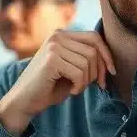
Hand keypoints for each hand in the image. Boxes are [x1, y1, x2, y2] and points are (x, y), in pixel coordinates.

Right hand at [0, 30, 115, 134]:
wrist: (24, 101)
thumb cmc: (50, 87)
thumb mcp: (73, 69)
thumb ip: (88, 60)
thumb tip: (111, 61)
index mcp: (62, 35)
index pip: (95, 38)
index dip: (107, 55)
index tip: (112, 72)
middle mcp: (57, 36)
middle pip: (93, 50)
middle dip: (98, 71)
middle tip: (94, 86)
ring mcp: (53, 46)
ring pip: (88, 62)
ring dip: (87, 81)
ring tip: (76, 88)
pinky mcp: (51, 59)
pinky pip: (79, 73)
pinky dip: (79, 86)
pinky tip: (70, 91)